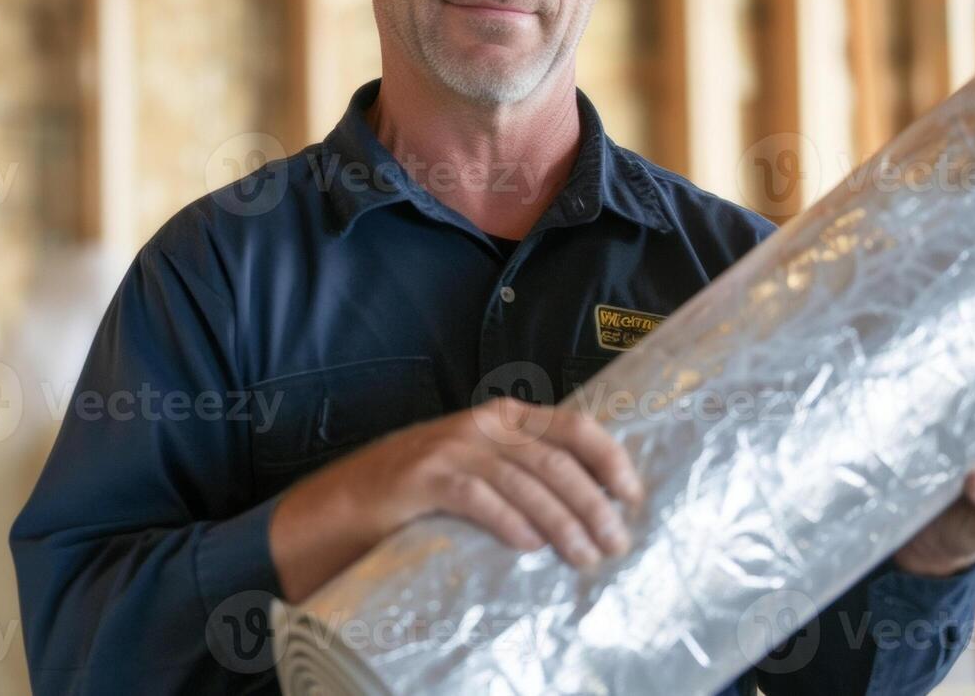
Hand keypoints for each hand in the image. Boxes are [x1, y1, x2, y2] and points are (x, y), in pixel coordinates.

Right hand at [270, 397, 644, 601]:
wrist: (341, 504)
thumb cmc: (415, 494)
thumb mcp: (474, 469)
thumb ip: (519, 472)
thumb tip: (587, 507)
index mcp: (500, 418)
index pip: (571, 426)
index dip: (609, 458)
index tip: (633, 495)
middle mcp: (479, 426)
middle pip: (555, 461)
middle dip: (594, 505)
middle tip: (615, 543)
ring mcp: (449, 448)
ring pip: (525, 481)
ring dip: (563, 523)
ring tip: (584, 556)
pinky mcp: (422, 478)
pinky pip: (478, 496)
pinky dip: (509, 521)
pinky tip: (528, 546)